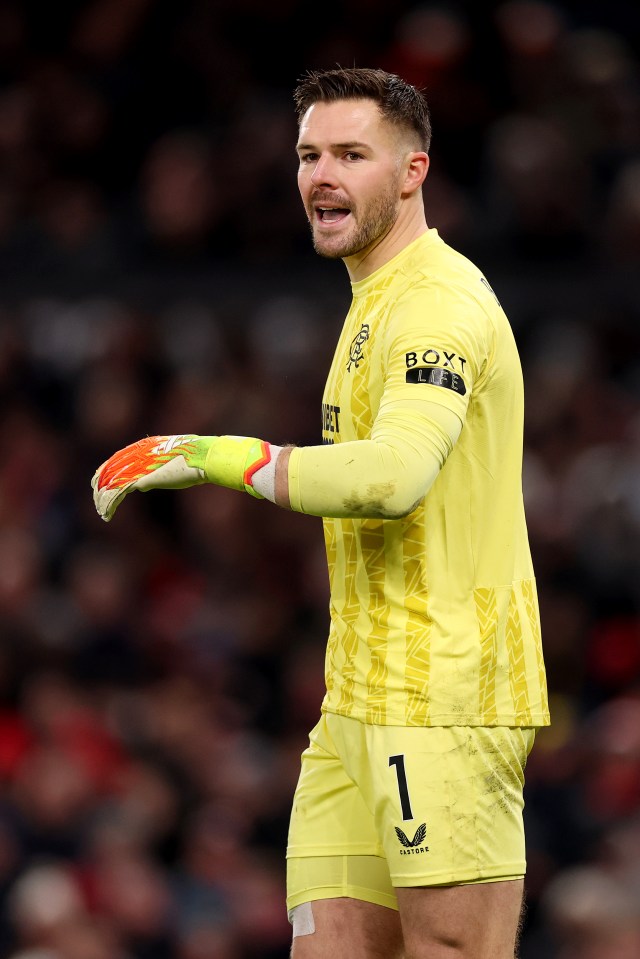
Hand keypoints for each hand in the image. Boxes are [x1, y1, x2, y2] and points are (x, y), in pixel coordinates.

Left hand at [92, 434, 207, 521]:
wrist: (203, 457)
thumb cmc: (197, 460)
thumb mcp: (174, 464)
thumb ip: (157, 471)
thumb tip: (144, 485)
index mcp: (146, 446)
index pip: (120, 456)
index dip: (109, 467)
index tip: (101, 476)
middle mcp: (139, 453)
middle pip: (111, 467)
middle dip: (101, 481)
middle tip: (95, 492)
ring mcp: (140, 466)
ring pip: (112, 481)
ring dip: (104, 497)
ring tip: (101, 509)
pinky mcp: (142, 479)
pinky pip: (119, 492)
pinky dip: (111, 503)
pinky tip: (107, 513)